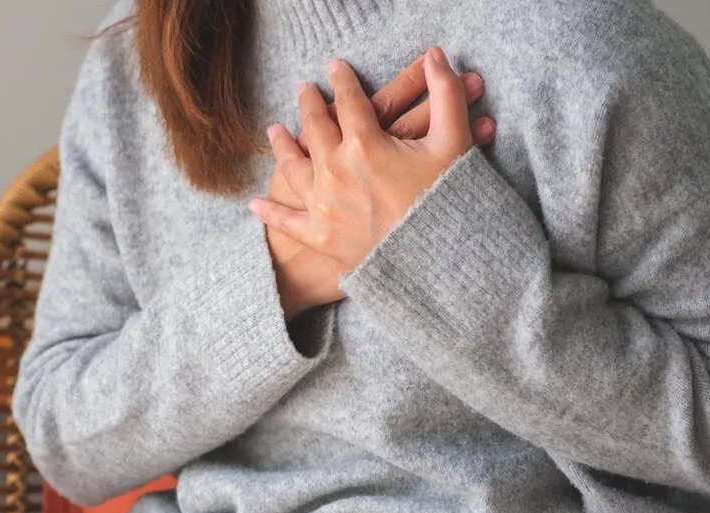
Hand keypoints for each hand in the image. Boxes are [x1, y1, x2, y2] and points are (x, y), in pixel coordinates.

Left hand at [252, 47, 474, 270]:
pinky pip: (288, 222)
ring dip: (281, 146)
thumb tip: (436, 55)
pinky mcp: (320, 236)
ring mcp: (323, 204)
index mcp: (364, 143)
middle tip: (303, 90)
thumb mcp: (454, 142)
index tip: (335, 67)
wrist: (438, 261)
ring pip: (293, 167)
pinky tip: (255, 204)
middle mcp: (335, 169)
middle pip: (314, 127)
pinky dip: (270, 213)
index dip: (342, 80)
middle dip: (308, 105)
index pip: (348, 100)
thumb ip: (445, 94)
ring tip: (273, 131)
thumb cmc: (448, 201)